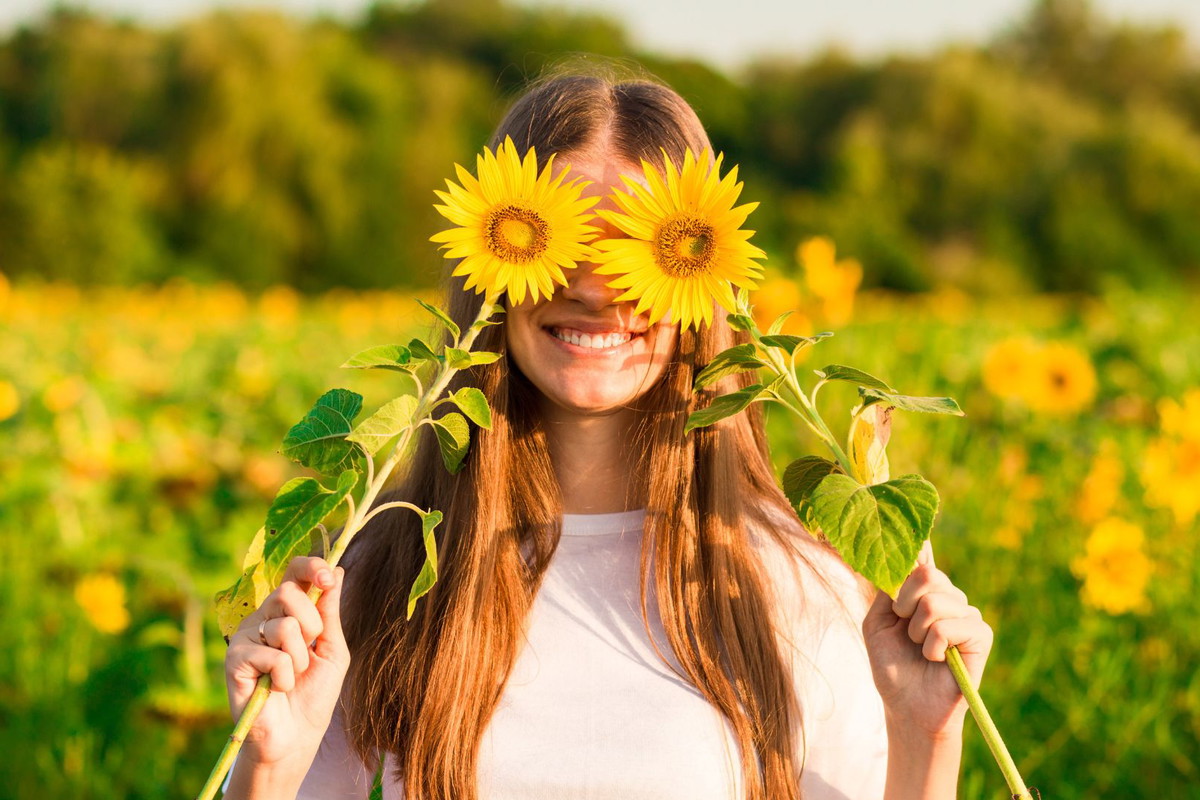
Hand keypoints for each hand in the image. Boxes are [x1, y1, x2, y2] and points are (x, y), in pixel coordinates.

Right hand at [223, 557, 349, 766]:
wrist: (296, 736)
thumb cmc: (314, 694)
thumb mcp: (331, 649)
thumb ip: (330, 612)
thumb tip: (337, 569)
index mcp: (287, 612)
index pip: (293, 573)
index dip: (310, 567)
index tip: (329, 577)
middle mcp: (262, 619)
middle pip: (287, 592)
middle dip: (312, 623)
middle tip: (310, 651)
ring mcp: (245, 637)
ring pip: (285, 625)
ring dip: (300, 657)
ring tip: (291, 677)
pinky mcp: (234, 659)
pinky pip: (273, 655)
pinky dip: (285, 676)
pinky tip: (275, 689)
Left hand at [862, 543, 992, 740]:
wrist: (906, 705)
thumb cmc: (892, 665)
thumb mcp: (878, 622)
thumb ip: (889, 589)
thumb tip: (909, 553)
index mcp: (924, 591)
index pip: (923, 557)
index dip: (916, 547)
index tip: (909, 545)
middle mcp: (948, 597)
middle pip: (927, 575)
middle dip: (903, 604)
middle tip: (905, 629)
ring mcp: (967, 614)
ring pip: (936, 602)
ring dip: (916, 631)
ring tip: (920, 649)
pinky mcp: (981, 635)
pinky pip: (948, 626)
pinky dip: (932, 646)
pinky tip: (935, 659)